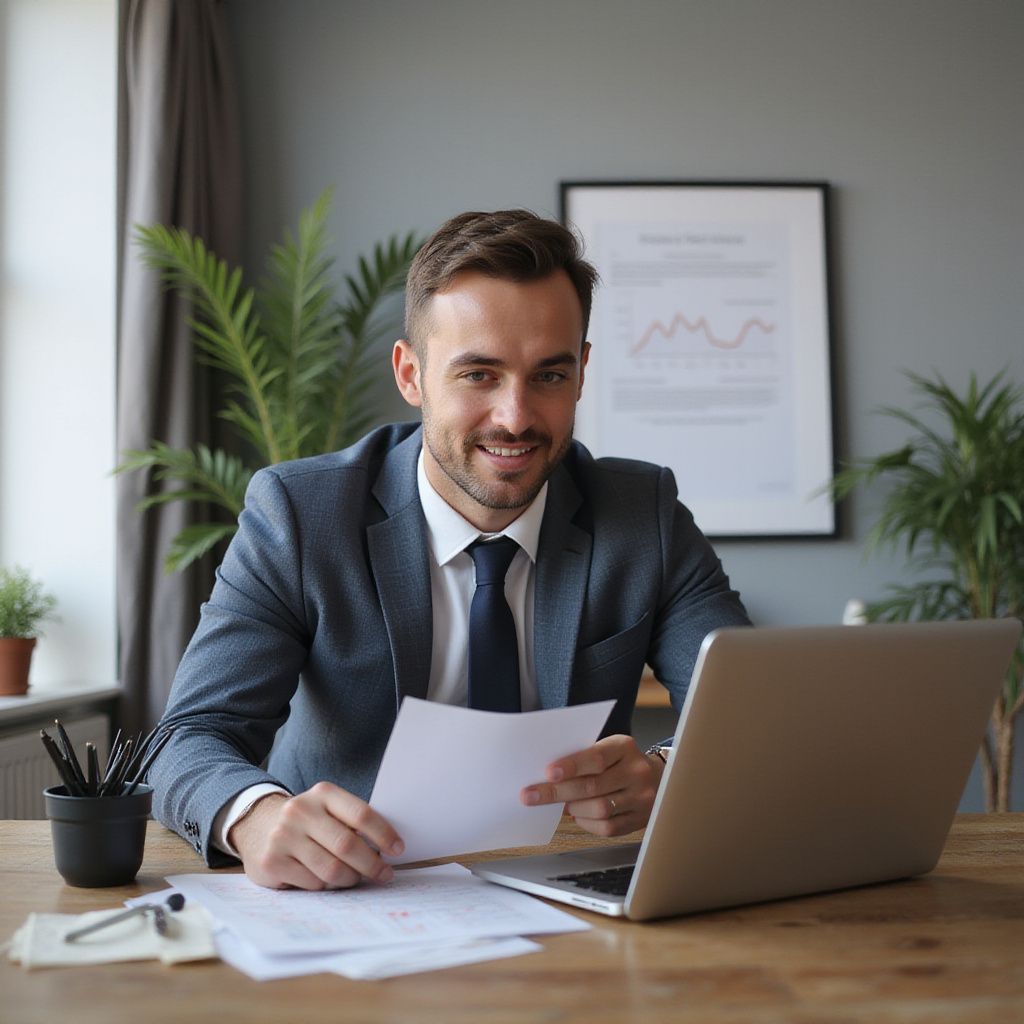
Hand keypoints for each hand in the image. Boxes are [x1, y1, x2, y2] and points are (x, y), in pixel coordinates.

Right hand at [228, 782, 404, 889]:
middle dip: (372, 864)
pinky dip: (326, 886)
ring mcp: (284, 837)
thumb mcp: (327, 808)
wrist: (257, 824)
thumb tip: (389, 848)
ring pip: (331, 869)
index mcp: (323, 793)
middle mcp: (301, 811)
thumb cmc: (307, 820)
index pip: (361, 814)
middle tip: (384, 874)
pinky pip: (312, 883)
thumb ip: (352, 822)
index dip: (384, 834)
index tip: (398, 850)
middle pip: (347, 845)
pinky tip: (326, 880)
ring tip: (356, 878)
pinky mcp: (272, 862)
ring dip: (350, 879)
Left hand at [520, 734, 664, 836]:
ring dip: (574, 809)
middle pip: (592, 786)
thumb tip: (549, 777)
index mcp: (624, 747)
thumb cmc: (621, 761)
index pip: (595, 757)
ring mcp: (640, 798)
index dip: (570, 766)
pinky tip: (578, 815)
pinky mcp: (640, 819)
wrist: (660, 778)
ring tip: (562, 805)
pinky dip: (587, 823)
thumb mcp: (608, 748)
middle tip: (530, 796)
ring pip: (600, 809)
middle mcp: (636, 772)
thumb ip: (584, 758)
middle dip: (558, 793)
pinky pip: (608, 828)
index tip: (547, 773)